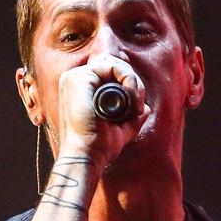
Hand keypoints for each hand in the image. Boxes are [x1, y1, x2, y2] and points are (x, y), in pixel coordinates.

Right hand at [54, 53, 148, 169]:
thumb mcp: (120, 130)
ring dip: (132, 79)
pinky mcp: (79, 78)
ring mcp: (75, 78)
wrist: (87, 156)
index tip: (138, 107)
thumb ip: (132, 119)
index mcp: (81, 90)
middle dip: (132, 80)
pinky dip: (127, 78)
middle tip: (139, 105)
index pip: (108, 73)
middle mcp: (75, 81)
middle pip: (111, 64)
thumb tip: (146, 109)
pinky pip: (111, 66)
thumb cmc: (99, 148)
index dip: (127, 83)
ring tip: (136, 103)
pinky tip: (132, 95)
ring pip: (113, 63)